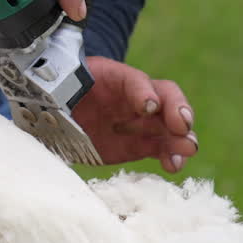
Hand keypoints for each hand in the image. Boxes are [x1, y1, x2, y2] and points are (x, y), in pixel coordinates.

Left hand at [72, 56, 197, 172]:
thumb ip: (67, 90)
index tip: (148, 107)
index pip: (137, 81)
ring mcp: (140, 123)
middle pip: (167, 100)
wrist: (57, 115)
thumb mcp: (63, 84)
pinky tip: (173, 164)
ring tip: (186, 149)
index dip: (144, 92)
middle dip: (177, 112)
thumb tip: (61, 96)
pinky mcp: (138, 145)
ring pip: (169, 127)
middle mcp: (135, 99)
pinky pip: (160, 149)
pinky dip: (170, 156)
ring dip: (180, 138)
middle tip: (182, 127)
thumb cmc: (62, 93)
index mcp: (116, 79)